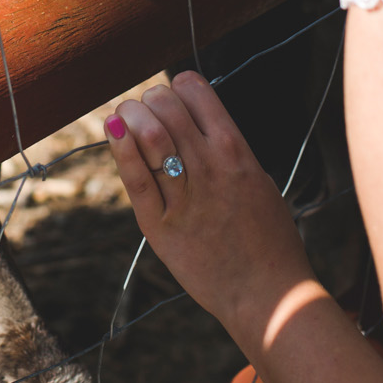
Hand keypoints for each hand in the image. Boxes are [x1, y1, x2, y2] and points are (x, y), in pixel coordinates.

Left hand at [104, 70, 316, 333]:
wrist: (268, 294)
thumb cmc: (269, 239)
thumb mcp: (257, 179)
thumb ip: (226, 151)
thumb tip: (195, 122)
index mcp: (236, 150)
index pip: (196, 91)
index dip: (178, 88)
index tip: (173, 97)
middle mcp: (209, 166)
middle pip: (166, 107)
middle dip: (150, 100)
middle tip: (145, 109)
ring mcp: (184, 197)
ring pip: (149, 135)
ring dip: (131, 116)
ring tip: (125, 116)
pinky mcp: (161, 227)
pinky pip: (136, 179)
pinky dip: (121, 148)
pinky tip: (113, 130)